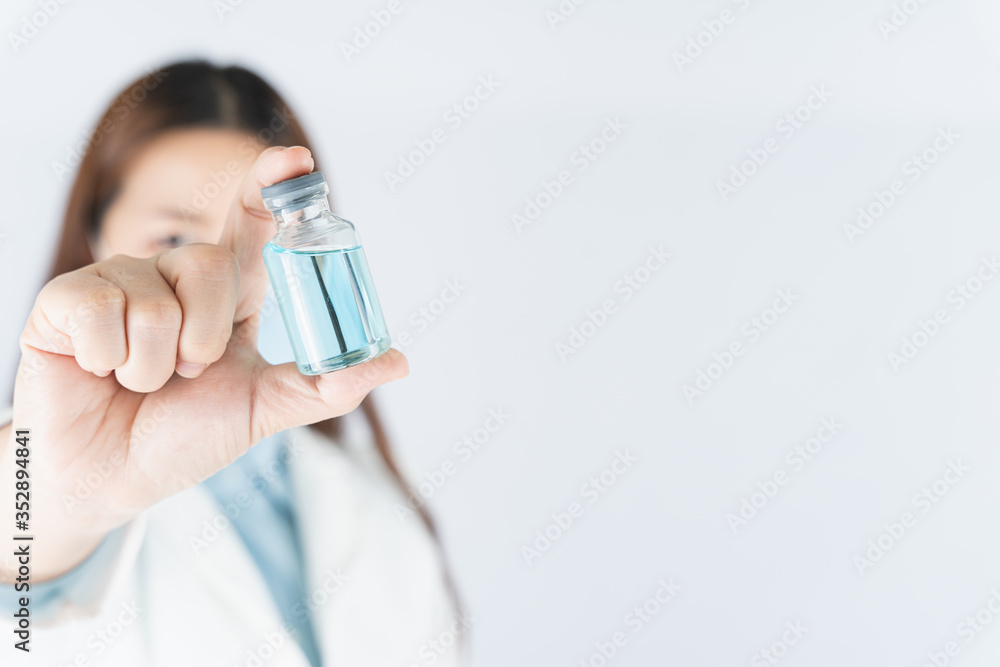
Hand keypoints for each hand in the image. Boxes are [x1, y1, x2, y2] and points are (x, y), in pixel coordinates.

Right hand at [0, 146, 407, 580]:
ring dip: (157, 365)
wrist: (111, 478)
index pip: (249, 223)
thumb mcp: (264, 408)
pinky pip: (102, 313)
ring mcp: (119, 281)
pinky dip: (110, 362)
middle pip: (211, 263)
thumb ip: (326, 386)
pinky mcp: (66, 298)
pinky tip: (99, 371)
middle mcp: (173, 274)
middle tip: (188, 374)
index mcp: (224, 292)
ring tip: (139, 381)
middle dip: (206, 336)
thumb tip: (399, 362)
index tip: (298, 162)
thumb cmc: (184, 438)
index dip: (270, 185)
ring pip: (158, 298)